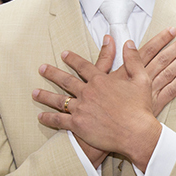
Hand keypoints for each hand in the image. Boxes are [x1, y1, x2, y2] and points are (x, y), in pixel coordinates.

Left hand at [35, 31, 175, 169]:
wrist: (136, 133)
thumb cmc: (140, 108)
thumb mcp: (141, 79)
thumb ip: (133, 60)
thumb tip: (129, 43)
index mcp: (101, 80)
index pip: (83, 66)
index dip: (72, 59)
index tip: (63, 54)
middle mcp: (87, 92)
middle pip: (65, 80)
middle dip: (52, 73)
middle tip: (42, 68)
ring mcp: (81, 108)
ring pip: (58, 100)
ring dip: (44, 95)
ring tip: (33, 92)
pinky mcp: (78, 125)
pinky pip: (59, 120)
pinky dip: (49, 118)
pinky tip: (40, 116)